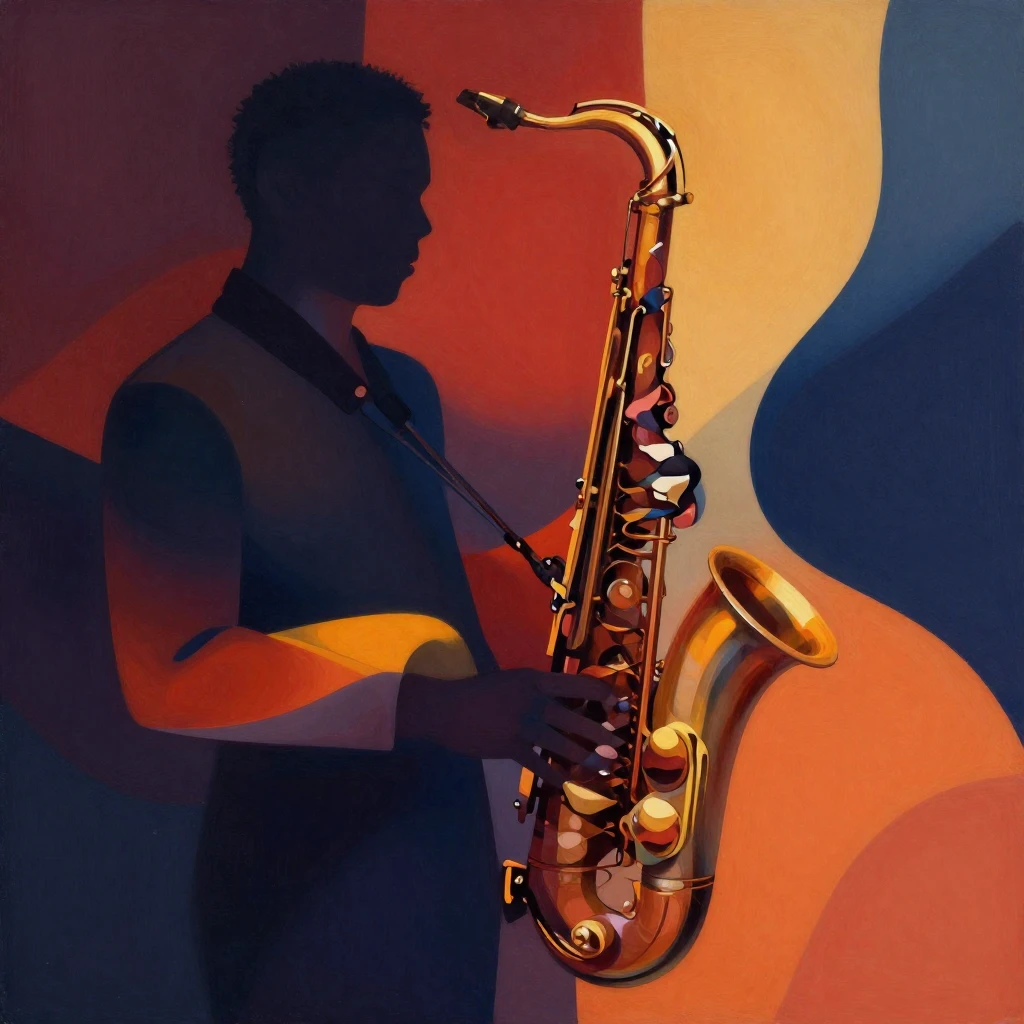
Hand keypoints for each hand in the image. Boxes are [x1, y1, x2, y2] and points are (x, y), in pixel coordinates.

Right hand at [395, 668, 623, 786]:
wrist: (447, 708)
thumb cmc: (482, 691)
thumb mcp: (515, 681)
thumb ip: (540, 691)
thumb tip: (571, 704)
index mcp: (536, 681)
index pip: (579, 685)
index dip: (603, 695)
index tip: (619, 705)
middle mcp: (534, 702)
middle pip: (577, 719)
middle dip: (602, 735)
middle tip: (620, 746)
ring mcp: (524, 727)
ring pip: (564, 746)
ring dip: (588, 759)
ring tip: (606, 768)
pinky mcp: (511, 749)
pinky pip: (540, 765)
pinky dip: (557, 777)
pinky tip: (569, 785)